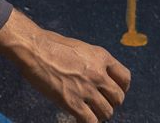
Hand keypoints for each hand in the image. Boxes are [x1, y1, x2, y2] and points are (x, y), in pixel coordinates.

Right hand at [0, 10, 130, 121]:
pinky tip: (79, 119)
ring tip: (89, 112)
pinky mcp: (72, 102)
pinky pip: (90, 121)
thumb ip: (92, 61)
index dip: (121, 88)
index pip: (125, 78)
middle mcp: (98, 74)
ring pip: (107, 112)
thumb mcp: (80, 48)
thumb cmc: (50, 44)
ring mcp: (86, 89)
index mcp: (101, 57)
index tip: (113, 92)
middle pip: (118, 98)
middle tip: (99, 103)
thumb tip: (95, 74)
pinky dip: (87, 122)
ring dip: (99, 114)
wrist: (34, 49)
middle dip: (110, 103)